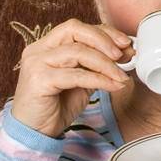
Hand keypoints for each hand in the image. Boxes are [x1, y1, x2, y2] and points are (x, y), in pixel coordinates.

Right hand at [11, 19, 130, 137]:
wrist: (35, 132)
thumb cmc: (56, 105)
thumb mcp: (82, 80)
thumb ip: (97, 64)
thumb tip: (125, 52)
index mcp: (47, 45)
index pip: (77, 28)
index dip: (104, 33)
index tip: (125, 43)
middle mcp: (38, 49)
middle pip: (75, 30)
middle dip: (104, 40)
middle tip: (124, 54)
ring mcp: (36, 63)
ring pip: (78, 52)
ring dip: (106, 63)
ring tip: (121, 76)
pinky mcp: (39, 80)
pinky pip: (76, 75)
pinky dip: (99, 79)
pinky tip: (113, 85)